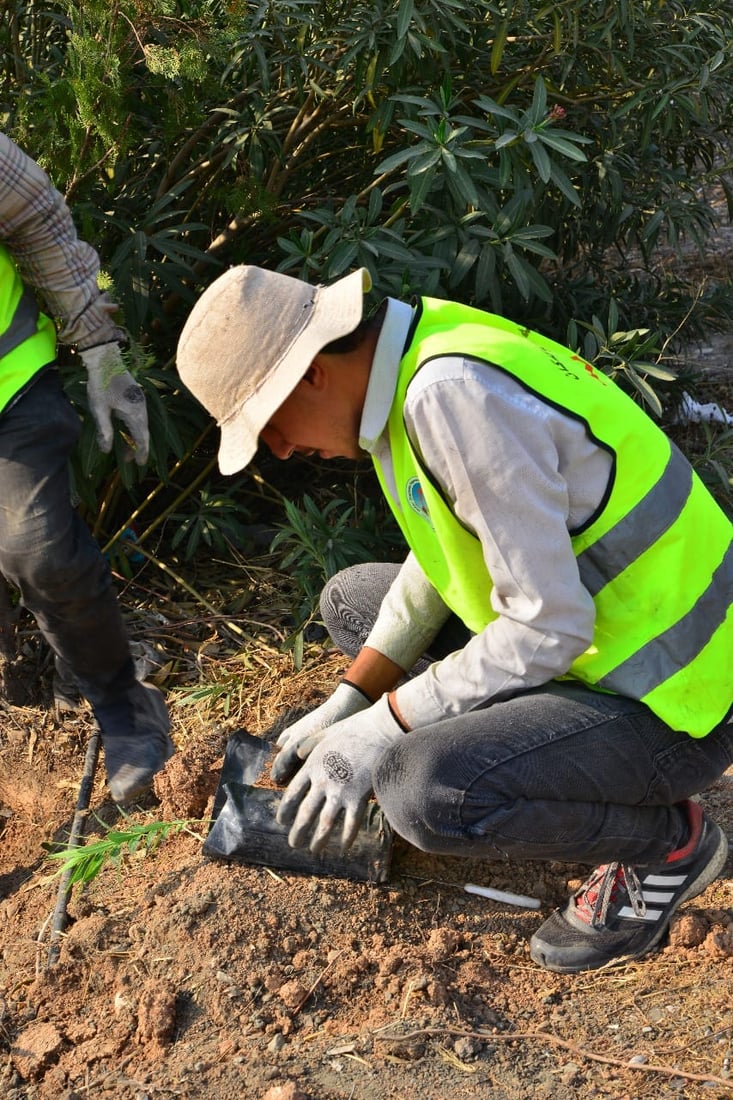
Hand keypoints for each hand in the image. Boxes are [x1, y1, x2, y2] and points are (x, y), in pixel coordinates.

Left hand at [81, 342, 149, 464]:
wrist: (105, 359)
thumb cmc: (101, 384)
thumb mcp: (99, 409)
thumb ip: (105, 430)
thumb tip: (106, 450)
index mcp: (135, 413)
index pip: (142, 439)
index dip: (141, 453)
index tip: (139, 465)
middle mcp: (141, 408)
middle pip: (142, 433)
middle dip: (135, 447)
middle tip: (127, 460)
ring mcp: (140, 401)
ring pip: (139, 425)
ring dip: (133, 437)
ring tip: (124, 448)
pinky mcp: (135, 395)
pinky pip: (137, 416)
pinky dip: (132, 427)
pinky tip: (123, 429)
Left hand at [276, 694, 403, 853]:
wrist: (378, 731)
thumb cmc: (352, 729)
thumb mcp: (324, 734)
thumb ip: (309, 745)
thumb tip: (298, 754)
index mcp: (311, 766)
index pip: (292, 794)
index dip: (285, 811)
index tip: (282, 822)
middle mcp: (322, 782)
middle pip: (305, 813)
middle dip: (297, 832)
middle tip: (294, 844)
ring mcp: (340, 791)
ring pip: (325, 823)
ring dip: (318, 840)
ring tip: (314, 851)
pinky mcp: (359, 797)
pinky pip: (350, 824)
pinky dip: (346, 837)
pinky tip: (343, 847)